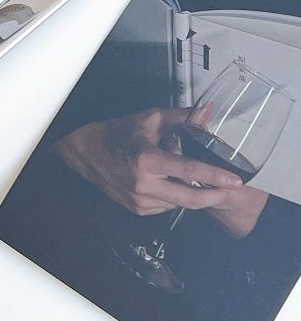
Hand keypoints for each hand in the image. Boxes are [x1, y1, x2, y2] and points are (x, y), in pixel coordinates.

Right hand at [54, 107, 247, 215]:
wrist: (86, 151)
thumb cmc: (116, 134)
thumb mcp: (149, 120)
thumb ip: (181, 118)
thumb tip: (205, 111)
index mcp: (147, 160)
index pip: (190, 170)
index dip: (216, 176)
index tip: (235, 180)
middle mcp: (143, 183)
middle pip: (191, 198)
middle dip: (214, 195)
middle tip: (229, 189)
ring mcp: (140, 199)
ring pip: (179, 203)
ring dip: (190, 194)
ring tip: (189, 179)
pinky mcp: (137, 208)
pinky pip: (166, 207)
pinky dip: (173, 197)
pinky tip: (167, 183)